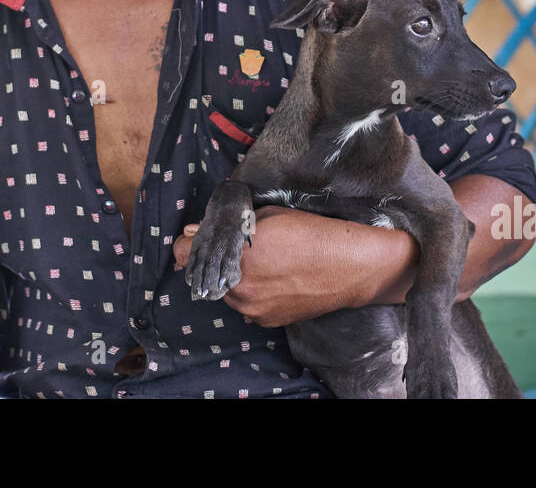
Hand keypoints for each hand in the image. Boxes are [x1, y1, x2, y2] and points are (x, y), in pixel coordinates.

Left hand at [173, 206, 416, 327]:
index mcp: (236, 255)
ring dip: (234, 278)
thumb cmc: (312, 233)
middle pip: (205, 273)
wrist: (350, 267)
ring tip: (262, 263)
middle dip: (215, 260)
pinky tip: (274, 279)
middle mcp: (239, 286)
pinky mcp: (267, 320)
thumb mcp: (269, 215)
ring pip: (225, 292)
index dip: (191, 242)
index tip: (198, 237)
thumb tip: (194, 230)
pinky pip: (247, 305)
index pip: (185, 252)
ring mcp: (252, 308)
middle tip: (238, 247)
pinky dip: (252, 293)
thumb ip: (228, 225)